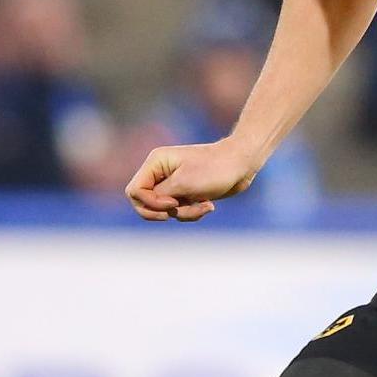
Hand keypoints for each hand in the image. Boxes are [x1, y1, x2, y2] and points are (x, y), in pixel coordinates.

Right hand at [125, 139, 258, 221]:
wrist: (242, 165)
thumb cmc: (215, 169)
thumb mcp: (183, 184)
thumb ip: (159, 196)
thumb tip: (145, 205)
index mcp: (155, 163)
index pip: (134, 191)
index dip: (149, 203)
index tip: (171, 204)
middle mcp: (160, 172)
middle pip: (145, 203)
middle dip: (165, 212)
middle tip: (181, 209)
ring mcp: (172, 183)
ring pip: (164, 210)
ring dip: (184, 213)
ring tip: (204, 206)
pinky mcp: (185, 192)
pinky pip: (178, 211)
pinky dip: (192, 212)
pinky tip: (208, 206)